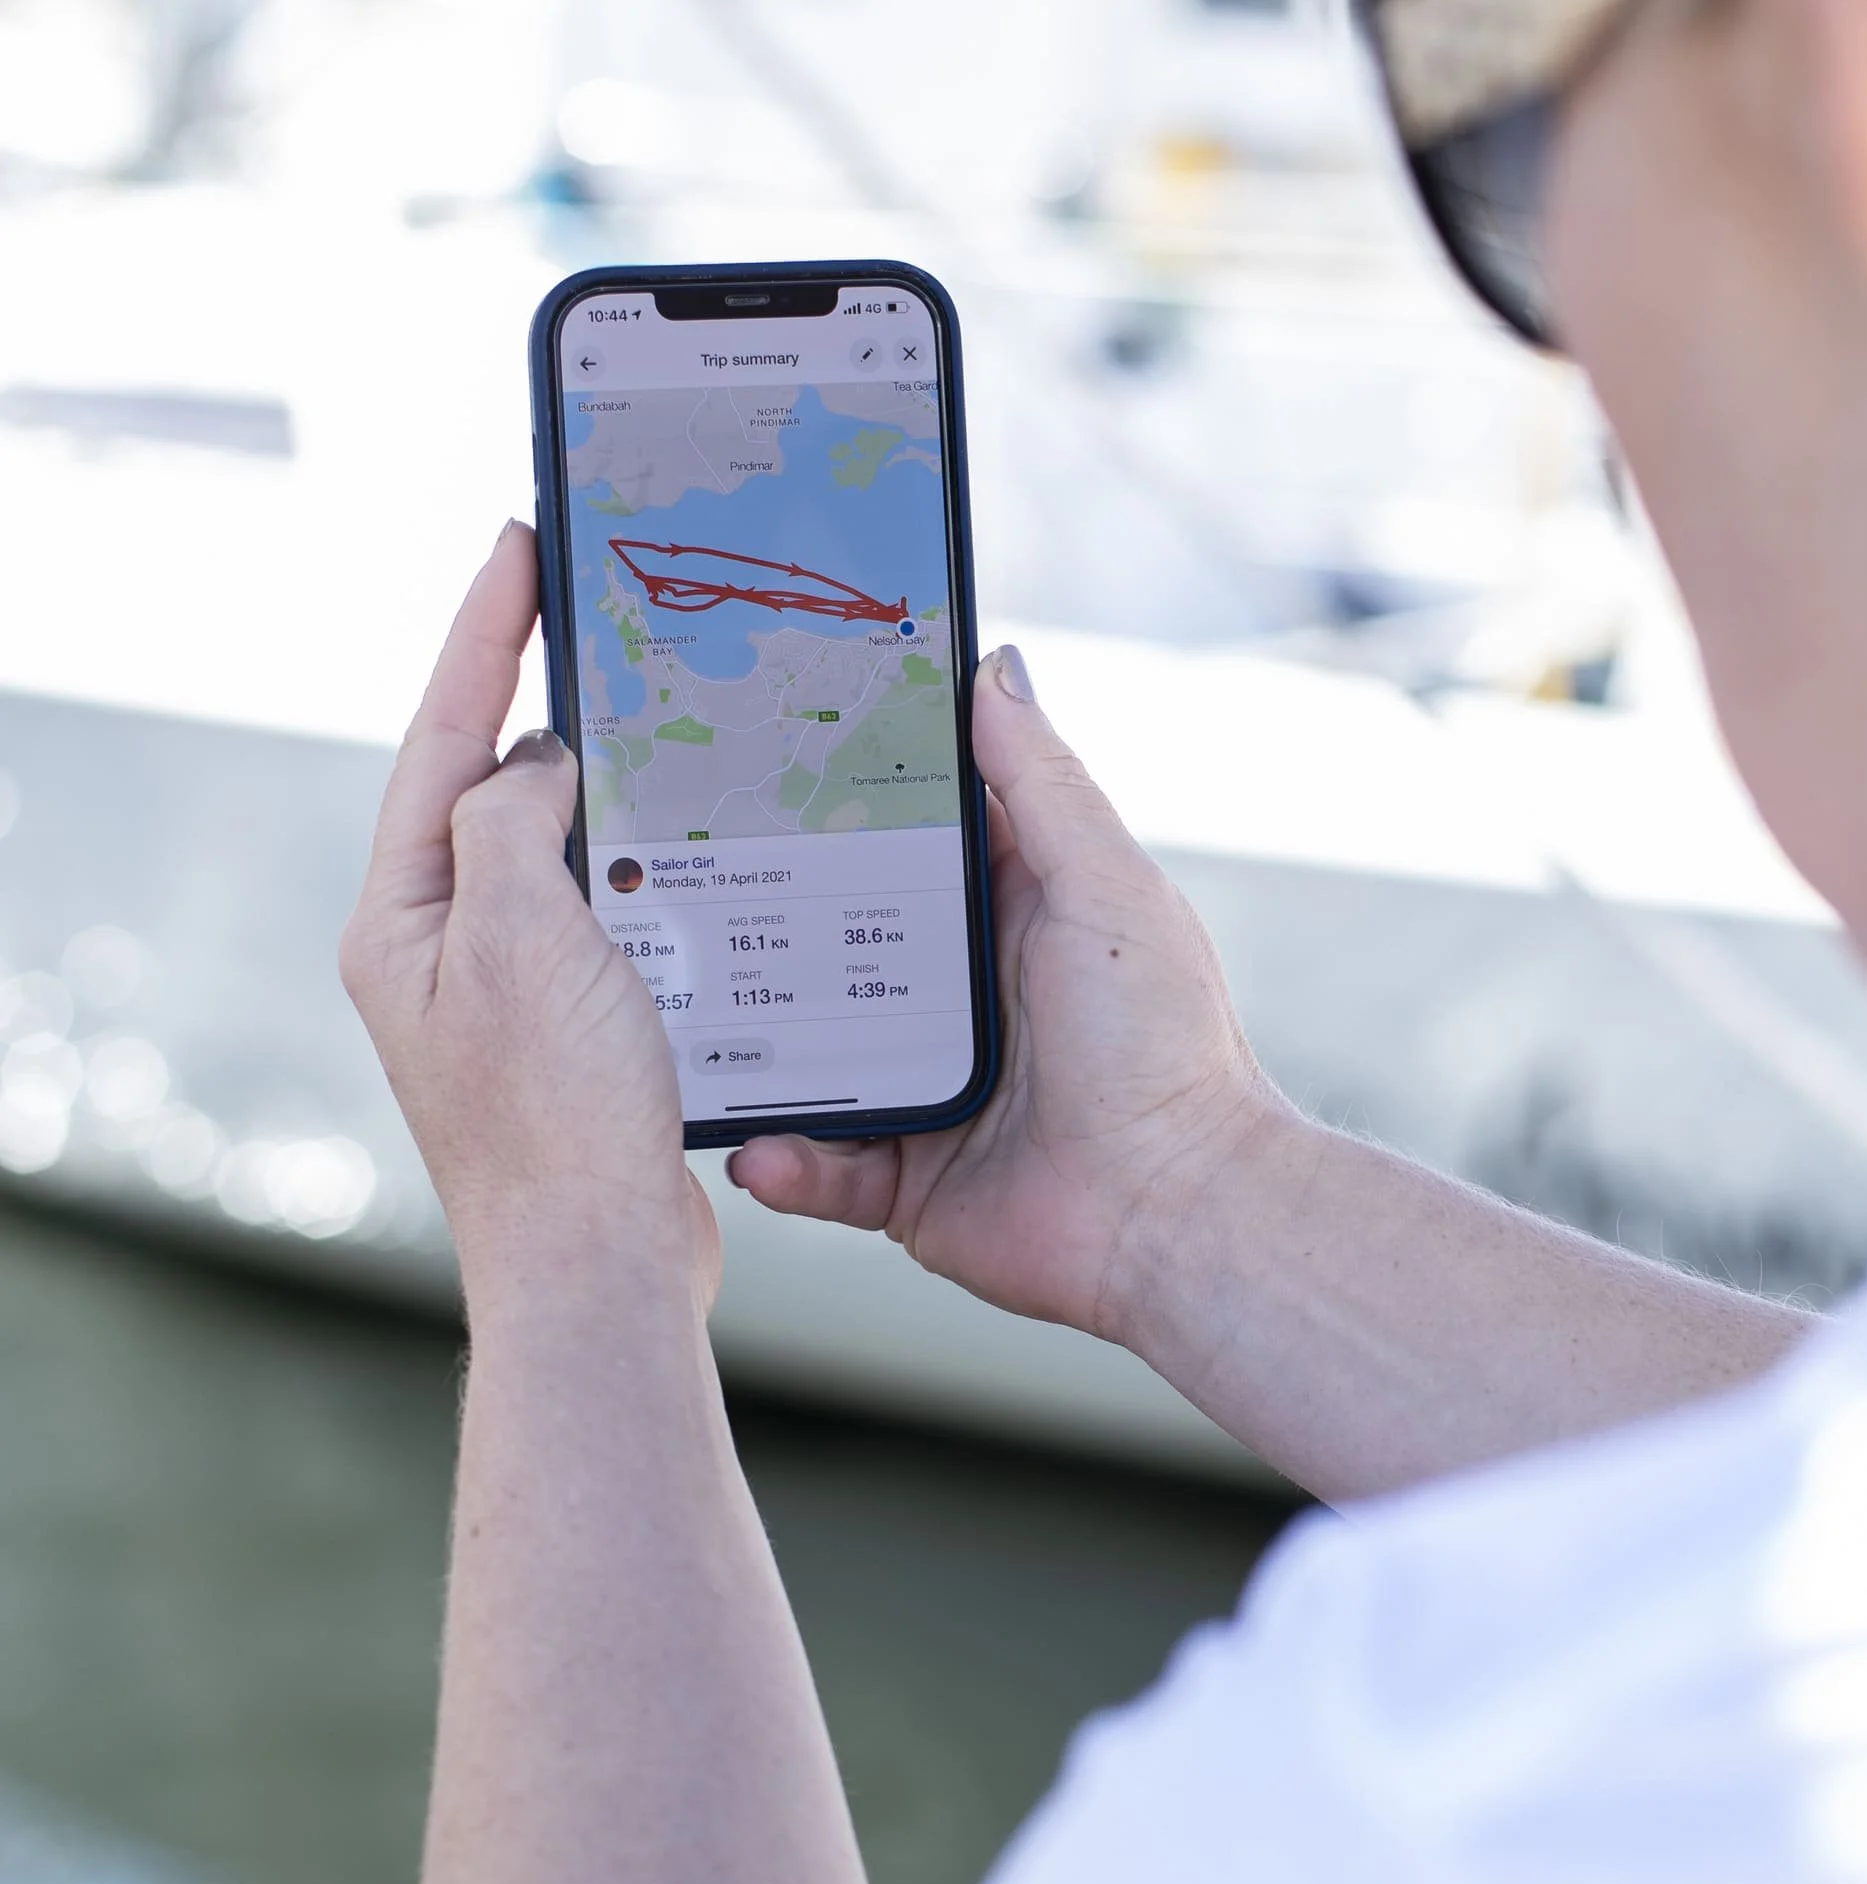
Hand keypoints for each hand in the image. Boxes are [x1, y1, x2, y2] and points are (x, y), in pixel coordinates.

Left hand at [341, 524, 718, 1308]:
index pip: (441, 739)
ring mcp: (507, 996)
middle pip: (494, 788)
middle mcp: (443, 952)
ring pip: (564, 852)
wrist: (601, 1266)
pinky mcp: (574, 1035)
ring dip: (618, 790)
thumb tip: (536, 763)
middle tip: (601, 608)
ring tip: (670, 716)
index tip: (521, 545)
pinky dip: (656, 871)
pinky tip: (704, 850)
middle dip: (551, 701)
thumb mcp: (522, 936)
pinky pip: (612, 917)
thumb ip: (512, 824)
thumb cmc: (555, 1119)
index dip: (483, 636)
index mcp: (405, 919)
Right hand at [728, 646, 1286, 1343]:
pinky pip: (819, 1166)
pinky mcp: (905, 1180)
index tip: (751, 758)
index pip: (901, 842)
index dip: (833, 802)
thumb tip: (995, 667)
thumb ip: (1042, 783)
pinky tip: (759, 1147)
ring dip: (750, 1047)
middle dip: (758, 924)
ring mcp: (925, 1090)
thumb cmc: (1162, 1046)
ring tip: (689, 1026)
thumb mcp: (1103, 886)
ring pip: (805, 1055)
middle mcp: (957, 999)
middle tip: (671, 888)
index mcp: (1005, 916)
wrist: (1177, 1216)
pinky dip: (783, 1160)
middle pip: (829, 945)